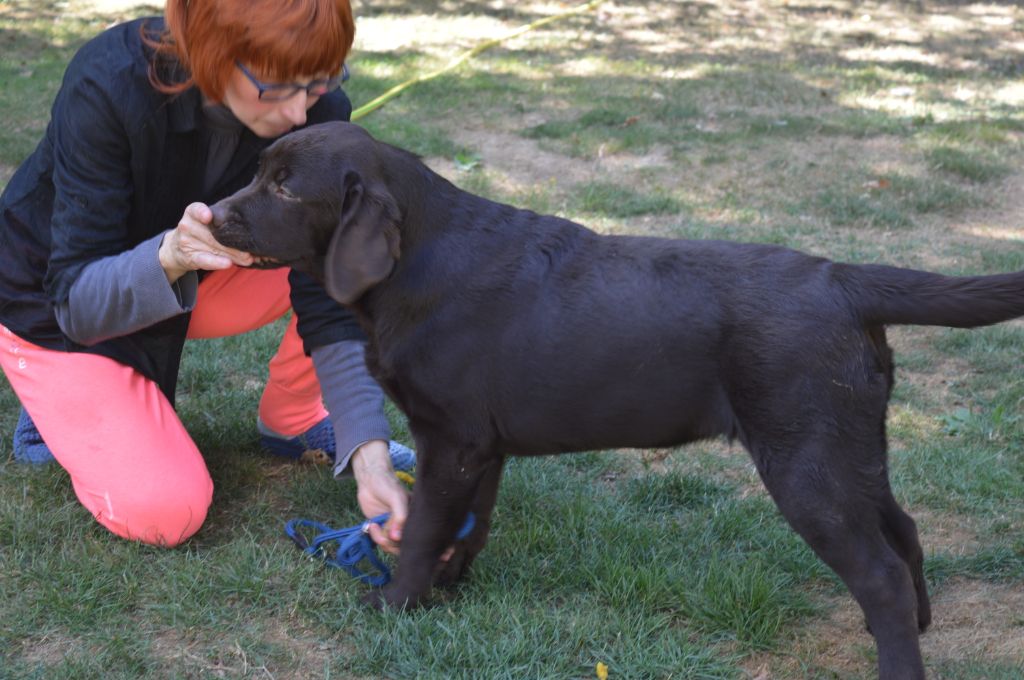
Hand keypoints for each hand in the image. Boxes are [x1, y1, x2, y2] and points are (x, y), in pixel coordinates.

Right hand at [158, 202, 253, 282]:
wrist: (177, 248)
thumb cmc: (200, 232)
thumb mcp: (205, 222)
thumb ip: (222, 223)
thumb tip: (249, 233)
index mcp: (192, 213)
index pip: (196, 210)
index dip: (201, 213)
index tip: (208, 216)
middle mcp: (187, 225)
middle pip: (214, 234)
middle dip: (234, 243)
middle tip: (250, 250)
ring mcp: (187, 242)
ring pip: (214, 248)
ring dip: (233, 255)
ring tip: (247, 259)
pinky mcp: (190, 257)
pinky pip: (205, 260)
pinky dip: (217, 262)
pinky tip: (228, 263)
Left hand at [350, 440, 409, 555]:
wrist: (370, 480)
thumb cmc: (387, 485)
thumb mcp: (397, 498)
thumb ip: (400, 517)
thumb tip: (397, 537)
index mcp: (415, 516)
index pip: (415, 536)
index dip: (404, 539)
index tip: (394, 533)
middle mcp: (406, 523)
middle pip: (403, 545)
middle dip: (391, 542)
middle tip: (382, 531)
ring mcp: (394, 527)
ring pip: (391, 545)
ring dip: (381, 539)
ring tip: (375, 525)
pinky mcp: (382, 528)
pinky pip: (381, 540)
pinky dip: (375, 536)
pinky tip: (372, 525)